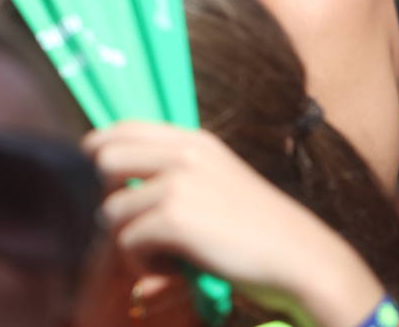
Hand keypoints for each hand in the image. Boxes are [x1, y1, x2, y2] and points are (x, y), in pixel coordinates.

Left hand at [84, 121, 384, 326]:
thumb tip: (117, 180)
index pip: (124, 127)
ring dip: (131, 242)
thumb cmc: (261, 231)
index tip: (94, 161)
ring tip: (166, 256)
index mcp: (194, 142)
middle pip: (104, 160)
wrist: (304, 261)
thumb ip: (176, 174)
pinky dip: (145, 265)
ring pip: (112, 211)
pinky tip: (176, 271)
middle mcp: (182, 155)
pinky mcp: (173, 218)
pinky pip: (128, 243)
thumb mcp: (219, 182)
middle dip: (112, 197)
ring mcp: (176, 183)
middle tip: (138, 225)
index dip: (100, 144)